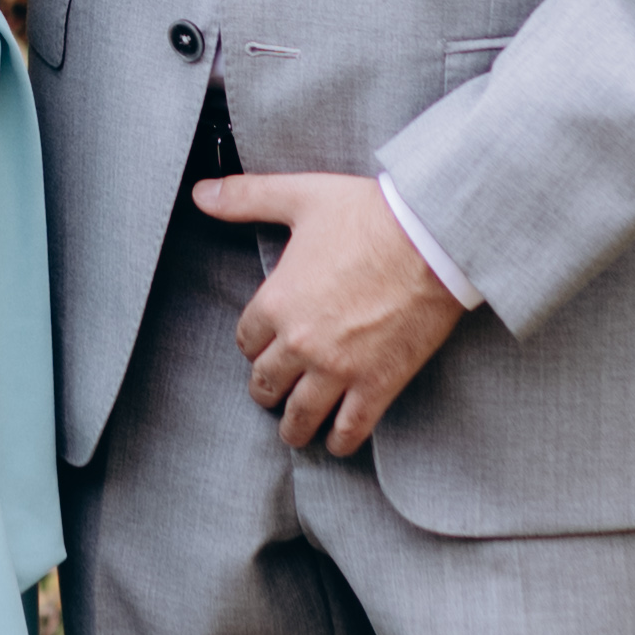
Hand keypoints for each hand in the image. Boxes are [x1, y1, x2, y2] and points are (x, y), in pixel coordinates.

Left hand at [191, 171, 462, 456]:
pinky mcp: (377, 384)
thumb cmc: (369, 214)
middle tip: (274, 389)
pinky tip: (337, 441)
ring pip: (300, 416)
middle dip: (267, 387)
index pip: (246, 340)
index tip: (262, 345)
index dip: (254, 343)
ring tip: (295, 429)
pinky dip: (340, 441)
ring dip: (294, 425)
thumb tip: (202, 193)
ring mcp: (339, 369)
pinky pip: (350, 429)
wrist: (432, 238)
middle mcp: (301, 343)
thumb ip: (246, 198)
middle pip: (266, 383)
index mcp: (278, 302)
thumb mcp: (300, 197)